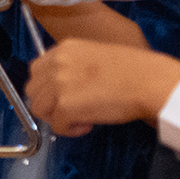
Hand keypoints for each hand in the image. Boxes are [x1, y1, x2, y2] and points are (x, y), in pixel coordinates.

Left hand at [24, 41, 179, 137]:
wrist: (147, 81)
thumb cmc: (133, 70)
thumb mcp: (96, 55)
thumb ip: (74, 65)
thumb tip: (63, 86)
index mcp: (65, 48)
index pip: (37, 69)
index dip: (47, 87)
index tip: (60, 96)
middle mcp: (57, 63)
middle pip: (32, 90)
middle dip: (48, 103)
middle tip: (68, 110)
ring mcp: (59, 84)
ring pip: (39, 109)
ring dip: (57, 117)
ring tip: (80, 118)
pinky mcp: (66, 106)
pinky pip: (57, 126)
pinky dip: (71, 130)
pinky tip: (88, 124)